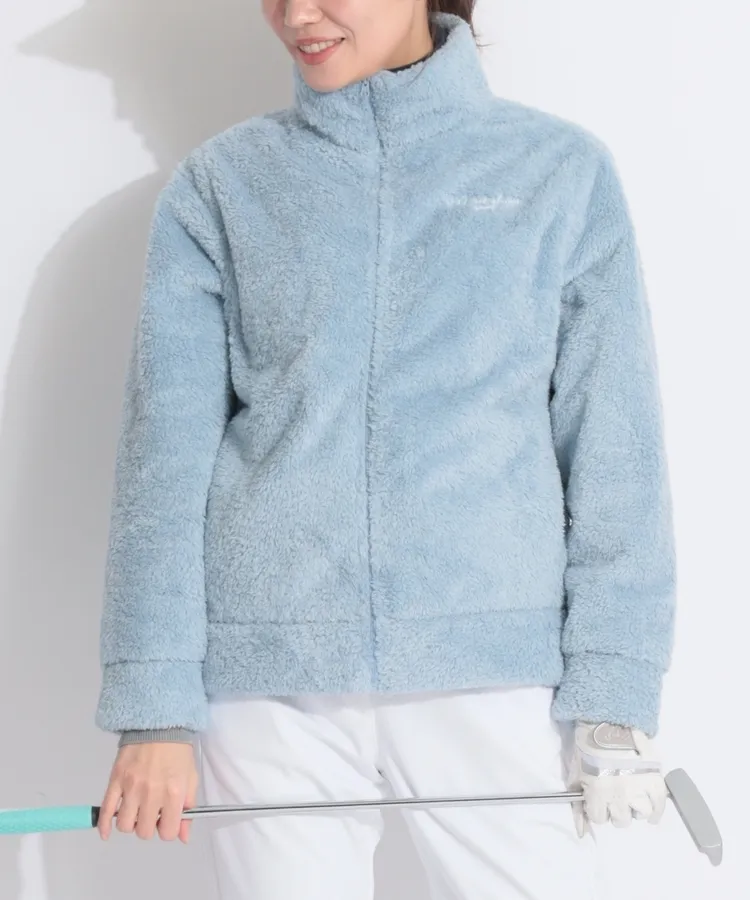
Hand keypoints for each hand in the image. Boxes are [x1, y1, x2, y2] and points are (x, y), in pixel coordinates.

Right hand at [98, 742, 198, 842]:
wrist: (159, 724)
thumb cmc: (177, 752)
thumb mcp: (190, 778)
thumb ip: (188, 808)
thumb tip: (184, 837)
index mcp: (174, 793)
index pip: (168, 832)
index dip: (168, 829)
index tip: (167, 820)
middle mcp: (152, 793)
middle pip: (144, 831)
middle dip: (149, 826)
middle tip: (151, 813)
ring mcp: (131, 787)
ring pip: (125, 825)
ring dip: (131, 823)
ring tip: (136, 811)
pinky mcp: (115, 780)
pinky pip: (105, 810)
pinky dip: (104, 825)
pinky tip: (106, 832)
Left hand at [566, 722, 666, 836]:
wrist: (607, 724)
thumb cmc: (587, 749)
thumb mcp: (575, 776)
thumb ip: (577, 806)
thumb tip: (581, 833)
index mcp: (599, 793)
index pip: (599, 819)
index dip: (597, 808)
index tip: (598, 799)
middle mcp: (620, 795)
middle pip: (621, 820)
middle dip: (616, 809)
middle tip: (615, 795)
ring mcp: (639, 787)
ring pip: (641, 814)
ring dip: (635, 808)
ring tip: (632, 796)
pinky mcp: (654, 779)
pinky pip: (660, 805)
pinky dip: (657, 811)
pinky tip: (652, 813)